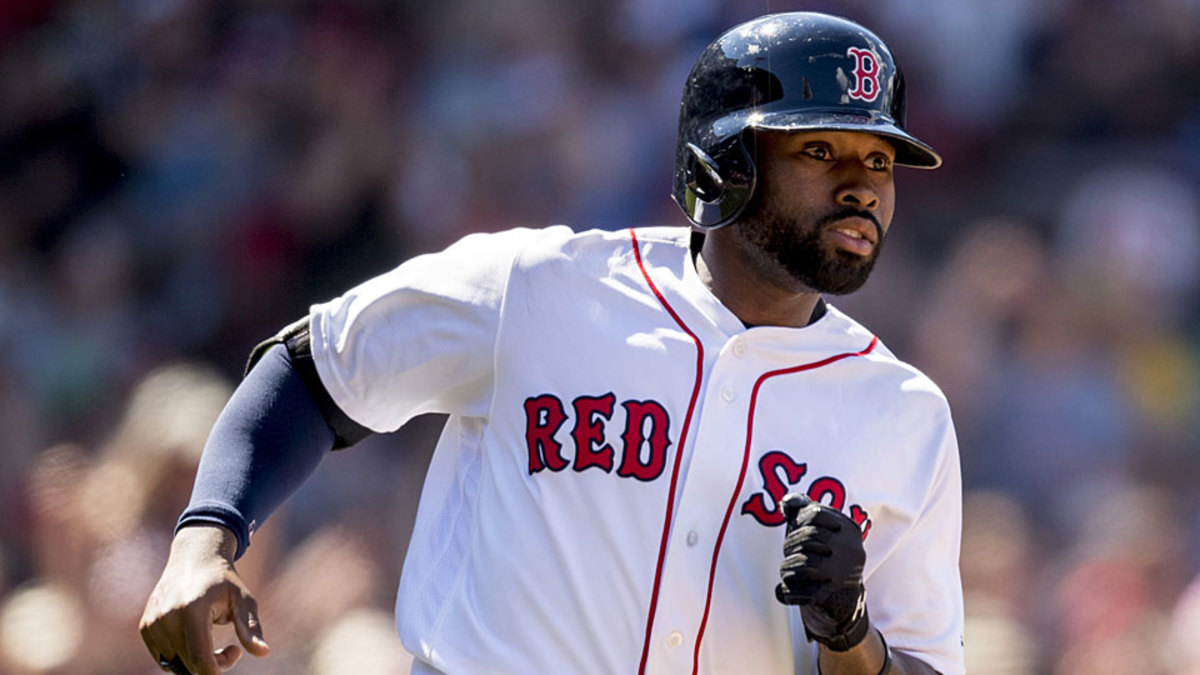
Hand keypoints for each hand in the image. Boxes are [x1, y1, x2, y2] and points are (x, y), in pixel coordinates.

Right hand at [139, 526, 269, 673]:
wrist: (194, 558)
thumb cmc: (224, 581)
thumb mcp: (244, 600)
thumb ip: (251, 628)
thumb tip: (264, 653)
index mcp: (191, 610)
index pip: (199, 659)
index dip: (216, 671)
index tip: (232, 661)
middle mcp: (166, 617)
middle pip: (189, 665)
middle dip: (213, 665)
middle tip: (232, 650)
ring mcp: (152, 623)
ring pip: (175, 665)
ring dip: (196, 663)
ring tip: (215, 644)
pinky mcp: (145, 627)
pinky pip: (164, 658)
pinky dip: (182, 657)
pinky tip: (197, 640)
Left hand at [775, 493, 869, 651]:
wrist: (843, 600)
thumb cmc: (826, 557)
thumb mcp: (819, 530)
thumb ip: (803, 510)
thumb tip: (787, 502)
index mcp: (850, 530)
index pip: (815, 513)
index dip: (798, 520)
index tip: (797, 529)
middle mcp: (851, 551)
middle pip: (808, 538)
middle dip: (790, 545)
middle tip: (789, 552)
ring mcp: (842, 575)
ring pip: (801, 564)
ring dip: (786, 569)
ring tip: (788, 571)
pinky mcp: (828, 597)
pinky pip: (795, 590)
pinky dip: (785, 592)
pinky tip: (786, 590)